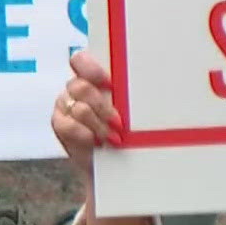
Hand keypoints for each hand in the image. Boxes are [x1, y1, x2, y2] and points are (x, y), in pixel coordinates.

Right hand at [53, 51, 150, 224]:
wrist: (117, 164)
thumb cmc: (131, 132)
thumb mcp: (136, 109)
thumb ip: (137, 94)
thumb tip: (165, 81)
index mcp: (93, 77)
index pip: (81, 60)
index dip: (91, 68)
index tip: (109, 83)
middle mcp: (77, 89)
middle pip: (80, 86)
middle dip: (101, 106)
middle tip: (119, 121)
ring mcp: (66, 106)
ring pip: (78, 108)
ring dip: (98, 124)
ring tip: (114, 137)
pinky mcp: (60, 125)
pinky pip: (66, 125)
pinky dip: (84, 134)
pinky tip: (97, 142)